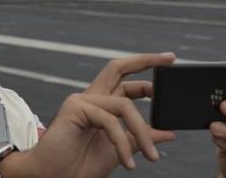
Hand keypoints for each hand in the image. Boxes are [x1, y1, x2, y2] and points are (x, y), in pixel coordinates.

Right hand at [26, 53, 176, 177]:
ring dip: (141, 132)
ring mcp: (81, 101)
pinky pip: (109, 120)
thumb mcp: (121, 150)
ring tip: (151, 156)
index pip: (126, 81)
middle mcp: (91, 98)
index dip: (147, 72)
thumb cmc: (79, 164)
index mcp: (102, 105)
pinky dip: (122, 142)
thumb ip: (141, 138)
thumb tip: (168, 132)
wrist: (55, 177)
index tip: (169, 63)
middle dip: (145, 61)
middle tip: (170, 58)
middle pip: (118, 68)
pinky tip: (127, 160)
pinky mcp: (74, 108)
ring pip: (124, 104)